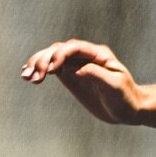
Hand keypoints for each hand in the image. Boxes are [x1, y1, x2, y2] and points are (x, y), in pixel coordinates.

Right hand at [21, 38, 144, 125]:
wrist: (129, 109)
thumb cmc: (126, 97)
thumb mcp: (115, 86)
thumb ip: (96, 75)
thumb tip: (76, 69)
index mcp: (98, 54)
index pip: (73, 48)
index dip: (60, 55)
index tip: (52, 71)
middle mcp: (85, 56)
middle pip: (58, 50)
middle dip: (44, 60)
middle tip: (34, 76)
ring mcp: (76, 65)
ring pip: (52, 57)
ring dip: (37, 64)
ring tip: (26, 76)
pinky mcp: (71, 76)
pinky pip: (52, 68)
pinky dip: (40, 71)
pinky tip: (29, 77)